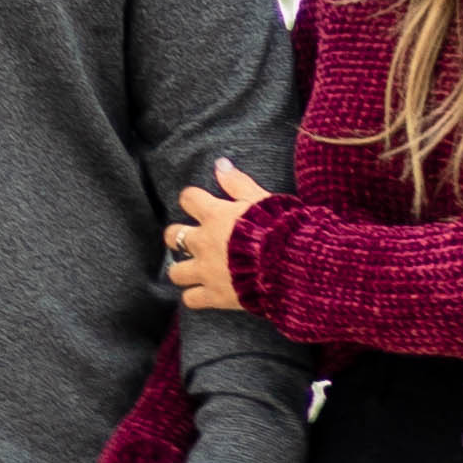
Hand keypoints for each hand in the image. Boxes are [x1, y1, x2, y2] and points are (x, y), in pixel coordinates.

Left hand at [162, 163, 272, 313]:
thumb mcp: (261, 199)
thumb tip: (220, 163)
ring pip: (176, 271)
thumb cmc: (279, 229)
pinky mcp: (214, 295)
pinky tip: (203, 294)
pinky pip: (190, 299)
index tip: (199, 204)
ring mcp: (206, 271)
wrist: (290, 264)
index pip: (187, 198)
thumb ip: (237, 182)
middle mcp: (204, 242)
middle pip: (172, 235)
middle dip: (178, 236)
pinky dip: (195, 297)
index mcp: (214, 215)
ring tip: (193, 269)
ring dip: (182, 269)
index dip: (192, 200)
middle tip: (192, 239)